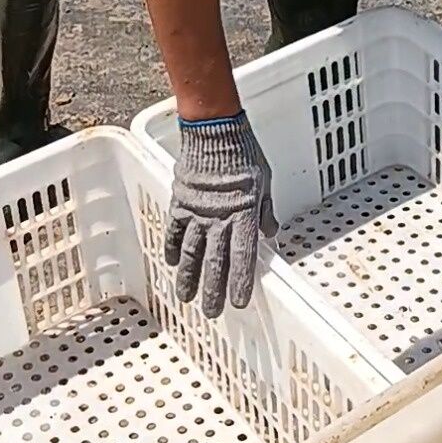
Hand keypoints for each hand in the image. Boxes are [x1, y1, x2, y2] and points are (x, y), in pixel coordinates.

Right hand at [164, 113, 277, 317]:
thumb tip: (269, 232)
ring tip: (185, 297)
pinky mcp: (180, 203)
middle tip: (211, 312)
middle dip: (213, 290)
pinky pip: (175, 231)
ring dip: (189, 278)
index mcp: (244, 214)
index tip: (239, 302)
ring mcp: (197, 213)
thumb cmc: (243, 152)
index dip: (240, 281)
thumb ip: (265, 210)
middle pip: (216, 262)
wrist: (214, 130)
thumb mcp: (265, 181)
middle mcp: (219, 219)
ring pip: (192, 253)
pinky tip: (172, 263)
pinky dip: (173, 248)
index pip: (243, 256)